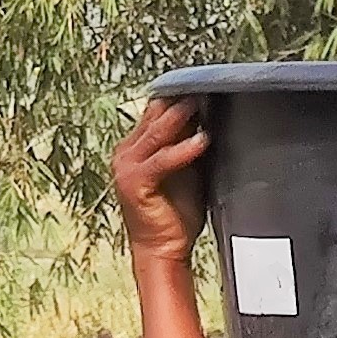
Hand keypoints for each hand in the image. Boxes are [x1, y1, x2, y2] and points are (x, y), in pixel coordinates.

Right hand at [114, 99, 208, 262]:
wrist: (162, 252)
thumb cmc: (176, 219)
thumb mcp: (188, 176)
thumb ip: (191, 151)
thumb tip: (209, 124)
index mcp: (137, 148)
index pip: (156, 113)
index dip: (178, 98)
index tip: (203, 86)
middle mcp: (127, 152)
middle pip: (155, 115)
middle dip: (179, 100)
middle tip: (205, 85)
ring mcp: (127, 165)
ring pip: (157, 132)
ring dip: (181, 115)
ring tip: (203, 101)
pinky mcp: (136, 181)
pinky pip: (163, 159)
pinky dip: (184, 149)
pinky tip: (203, 139)